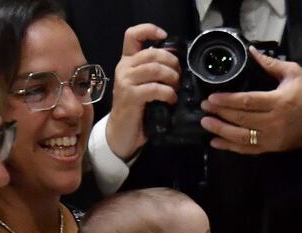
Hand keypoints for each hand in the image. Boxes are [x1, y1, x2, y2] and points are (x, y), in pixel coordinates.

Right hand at [104, 24, 180, 159]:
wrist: (122, 133)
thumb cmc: (138, 110)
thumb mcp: (145, 86)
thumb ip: (154, 73)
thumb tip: (178, 66)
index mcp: (127, 62)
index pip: (132, 35)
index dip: (149, 30)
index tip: (164, 35)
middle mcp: (124, 67)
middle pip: (153, 53)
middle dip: (172, 62)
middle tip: (179, 76)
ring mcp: (125, 81)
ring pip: (155, 68)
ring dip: (172, 78)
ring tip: (176, 88)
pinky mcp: (130, 96)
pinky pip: (155, 88)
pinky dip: (168, 93)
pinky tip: (171, 100)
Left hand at [200, 47, 301, 153]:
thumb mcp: (295, 74)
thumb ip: (271, 64)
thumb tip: (251, 52)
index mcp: (278, 102)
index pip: (247, 102)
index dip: (228, 100)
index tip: (212, 97)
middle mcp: (273, 122)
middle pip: (241, 119)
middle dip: (220, 114)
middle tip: (203, 107)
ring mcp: (271, 138)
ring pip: (241, 137)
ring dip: (221, 131)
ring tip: (206, 123)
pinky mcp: (271, 148)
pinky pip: (248, 150)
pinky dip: (231, 147)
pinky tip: (216, 143)